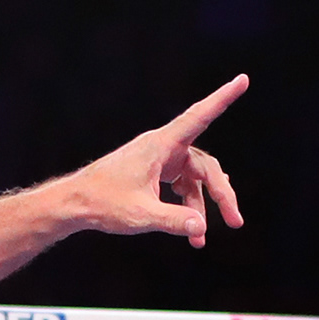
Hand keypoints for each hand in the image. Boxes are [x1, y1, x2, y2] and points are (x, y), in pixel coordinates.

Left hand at [57, 76, 246, 246]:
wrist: (75, 203)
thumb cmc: (103, 203)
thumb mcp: (140, 215)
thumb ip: (173, 221)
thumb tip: (201, 227)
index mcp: (160, 145)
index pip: (199, 117)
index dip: (222, 99)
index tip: (242, 80)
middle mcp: (163, 148)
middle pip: (205, 166)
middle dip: (221, 194)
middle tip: (235, 221)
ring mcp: (160, 160)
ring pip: (195, 179)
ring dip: (202, 206)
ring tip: (202, 239)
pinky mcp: (155, 172)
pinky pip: (182, 186)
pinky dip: (187, 208)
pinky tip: (191, 232)